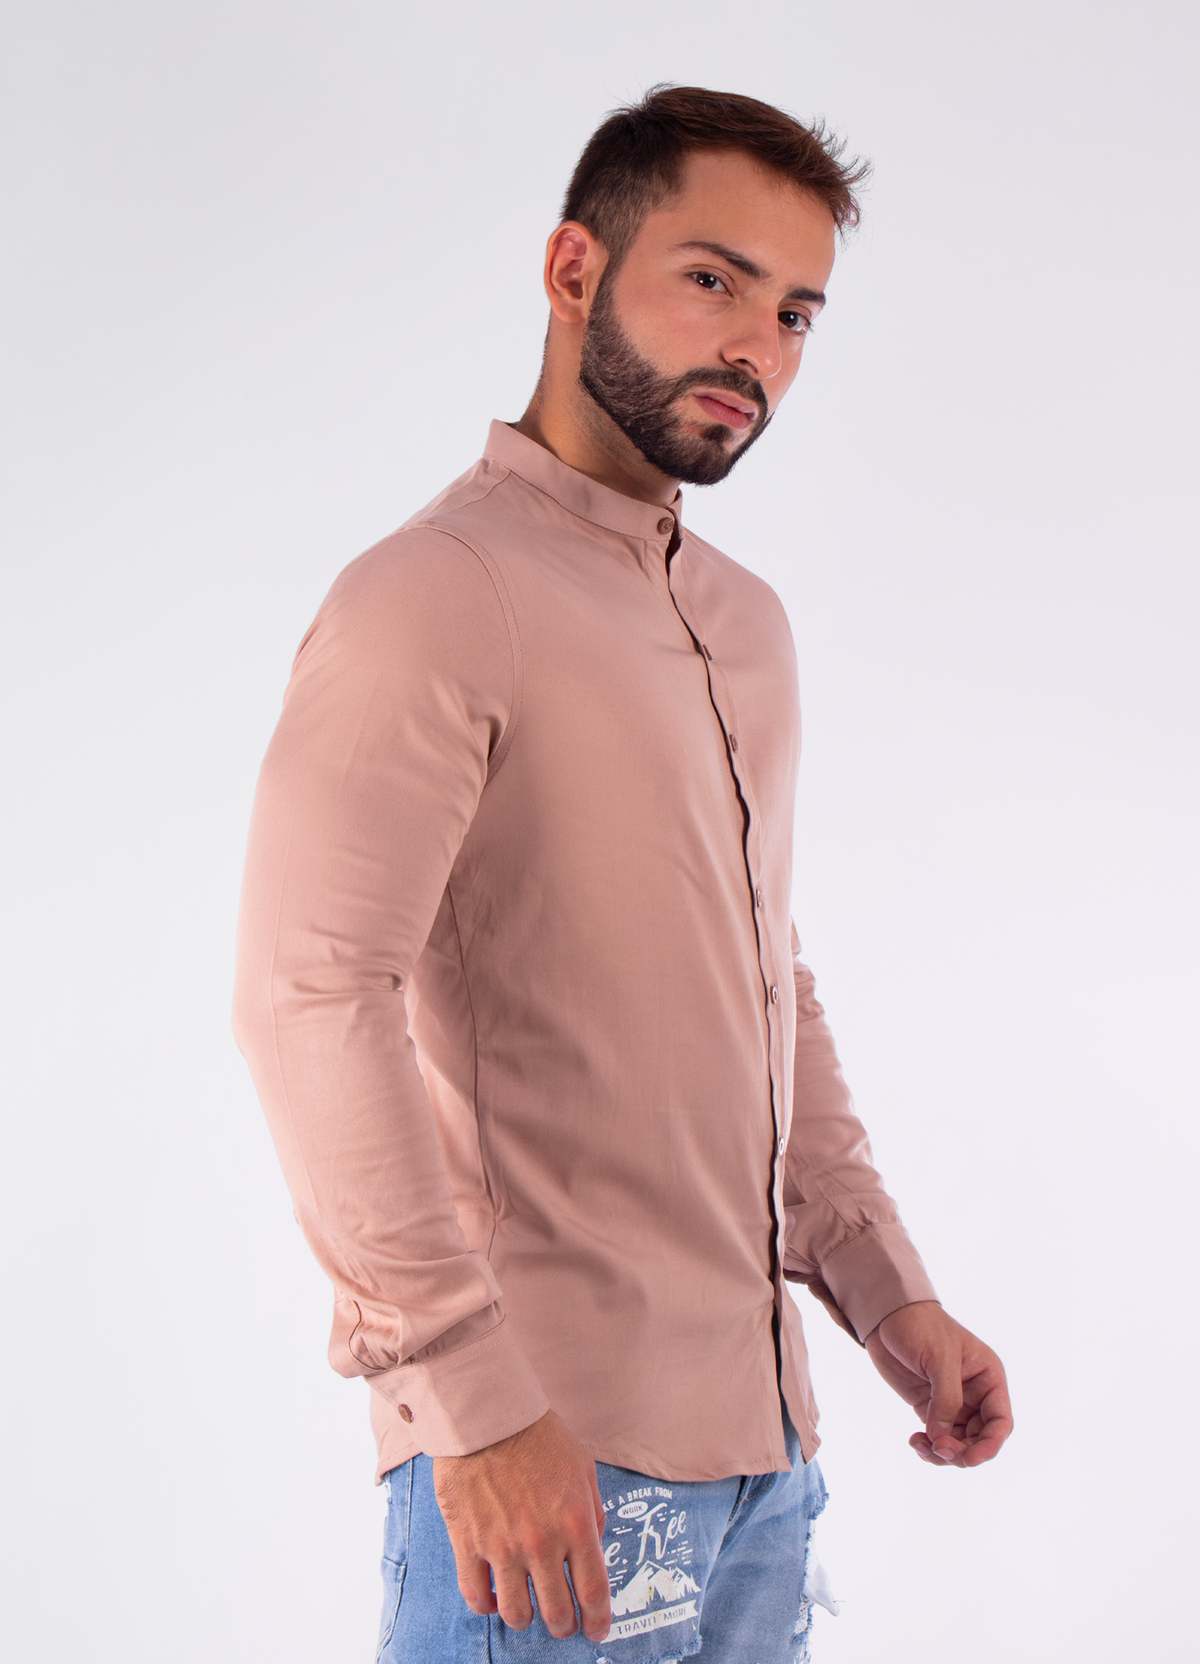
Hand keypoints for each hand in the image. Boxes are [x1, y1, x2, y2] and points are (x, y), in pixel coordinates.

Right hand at [432, 1409, 611, 1640]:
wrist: (488, 1415)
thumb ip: (592, 1512)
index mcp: (575, 1524)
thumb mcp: (582, 1468)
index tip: (597, 1630)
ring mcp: (502, 1547)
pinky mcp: (467, 1543)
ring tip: (528, 1612)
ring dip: (526, 1620)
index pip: (593, 1592)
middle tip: (564, 1624)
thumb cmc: (539, 1435)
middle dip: (565, 1626)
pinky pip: (476, 1596)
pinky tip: (494, 1597)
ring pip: (516, 1614)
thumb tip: (592, 1548)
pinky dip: (487, 1606)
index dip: (598, 1620)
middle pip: (557, 1612)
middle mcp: (542, 1543)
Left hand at [864, 1300, 1012, 1467]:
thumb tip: (941, 1438)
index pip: (1000, 1421)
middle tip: (937, 1449)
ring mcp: (953, 1403)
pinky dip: (928, 1446)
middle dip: (961, 1451)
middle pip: (979, 1439)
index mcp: (989, 1377)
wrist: (887, 1315)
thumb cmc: (921, 1326)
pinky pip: (937, 1437)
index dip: (990, 1445)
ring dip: (942, 1453)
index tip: (970, 1459)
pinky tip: (914, 1441)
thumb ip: (946, 1398)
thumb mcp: (939, 1357)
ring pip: (958, 1443)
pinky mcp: (930, 1407)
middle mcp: (976, 1394)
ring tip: (920, 1445)